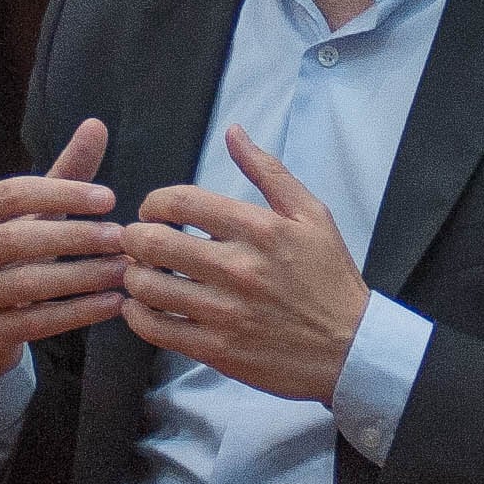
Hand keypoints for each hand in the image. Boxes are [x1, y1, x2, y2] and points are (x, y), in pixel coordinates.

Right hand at [0, 118, 124, 381]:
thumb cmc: (9, 256)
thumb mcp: (32, 214)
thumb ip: (64, 173)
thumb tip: (97, 124)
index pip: (12, 193)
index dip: (62, 193)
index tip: (110, 198)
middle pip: (17, 239)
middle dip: (75, 237)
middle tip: (122, 238)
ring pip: (27, 284)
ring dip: (82, 277)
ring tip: (124, 271)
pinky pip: (34, 322)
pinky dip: (77, 313)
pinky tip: (113, 303)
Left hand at [120, 126, 369, 403]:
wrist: (350, 348)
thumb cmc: (330, 278)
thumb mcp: (311, 214)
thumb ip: (268, 171)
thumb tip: (233, 133)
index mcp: (260, 230)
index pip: (182, 202)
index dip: (154, 202)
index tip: (153, 210)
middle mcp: (238, 269)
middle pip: (154, 243)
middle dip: (134, 237)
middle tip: (137, 240)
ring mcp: (224, 312)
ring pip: (149, 287)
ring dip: (133, 275)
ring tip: (141, 272)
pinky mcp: (216, 350)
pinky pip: (156, 329)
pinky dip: (137, 315)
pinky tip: (141, 307)